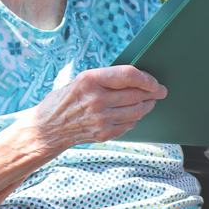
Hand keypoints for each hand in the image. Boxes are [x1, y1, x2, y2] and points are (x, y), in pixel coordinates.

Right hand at [31, 66, 167, 148]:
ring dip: (147, 105)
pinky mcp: (103, 133)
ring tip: (151, 101)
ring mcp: (100, 118)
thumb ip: (106, 79)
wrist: (47, 129)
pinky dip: (135, 119)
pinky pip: (129, 124)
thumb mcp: (80, 81)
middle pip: (136, 94)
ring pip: (136, 111)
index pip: (128, 75)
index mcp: (90, 80)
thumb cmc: (65, 100)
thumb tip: (136, 78)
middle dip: (153, 92)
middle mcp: (96, 99)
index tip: (154, 81)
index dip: (146, 78)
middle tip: (160, 91)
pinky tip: (134, 114)